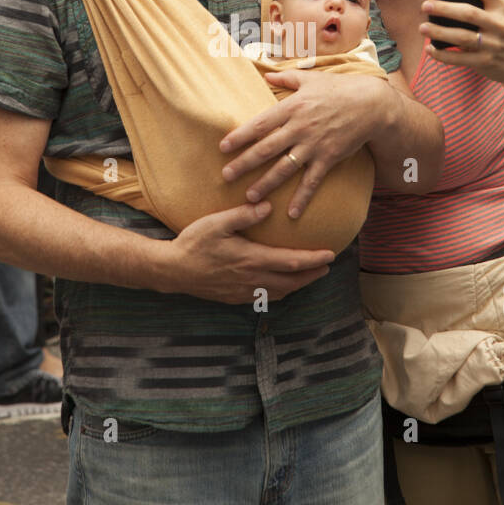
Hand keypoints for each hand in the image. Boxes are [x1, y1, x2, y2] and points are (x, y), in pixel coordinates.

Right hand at [165, 201, 333, 302]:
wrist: (173, 270)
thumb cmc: (194, 243)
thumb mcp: (216, 222)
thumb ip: (243, 215)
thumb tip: (267, 206)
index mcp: (251, 259)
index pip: (291, 262)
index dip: (314, 259)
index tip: (331, 254)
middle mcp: (252, 279)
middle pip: (292, 281)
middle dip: (312, 274)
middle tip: (327, 266)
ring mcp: (244, 291)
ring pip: (280, 292)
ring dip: (298, 284)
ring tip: (310, 275)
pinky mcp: (235, 298)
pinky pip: (265, 297)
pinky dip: (281, 291)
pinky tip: (281, 285)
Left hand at [219, 71, 390, 217]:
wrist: (369, 104)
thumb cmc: (338, 89)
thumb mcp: (310, 79)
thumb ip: (286, 78)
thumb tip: (266, 73)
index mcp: (291, 107)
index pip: (259, 124)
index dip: (240, 136)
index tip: (223, 147)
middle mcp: (299, 128)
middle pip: (265, 149)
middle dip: (244, 164)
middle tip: (226, 176)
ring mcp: (313, 145)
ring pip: (284, 168)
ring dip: (265, 184)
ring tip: (250, 197)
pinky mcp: (328, 158)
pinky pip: (312, 181)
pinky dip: (302, 198)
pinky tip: (291, 213)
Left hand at [419, 0, 503, 87]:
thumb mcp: (500, 15)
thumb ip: (479, 6)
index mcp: (502, 6)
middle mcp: (499, 24)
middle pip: (468, 13)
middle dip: (444, 8)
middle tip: (425, 5)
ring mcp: (493, 45)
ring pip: (461, 37)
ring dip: (439, 32)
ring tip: (422, 27)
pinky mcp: (485, 63)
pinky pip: (459, 59)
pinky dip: (442, 55)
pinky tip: (430, 49)